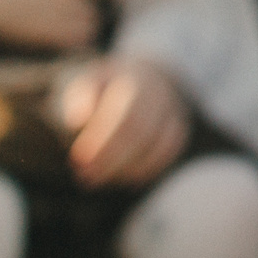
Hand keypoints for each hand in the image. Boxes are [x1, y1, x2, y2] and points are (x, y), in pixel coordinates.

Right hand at [0, 0, 114, 50]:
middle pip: (105, 2)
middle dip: (97, 3)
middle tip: (86, 6)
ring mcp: (63, 13)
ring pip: (93, 23)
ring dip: (86, 23)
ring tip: (72, 22)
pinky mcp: (51, 35)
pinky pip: (78, 41)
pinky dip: (75, 40)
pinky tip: (63, 36)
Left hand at [59, 54, 189, 188]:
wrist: (142, 79)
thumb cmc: (107, 88)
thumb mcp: (90, 83)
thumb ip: (81, 97)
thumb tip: (78, 120)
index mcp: (138, 79)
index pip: (126, 115)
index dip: (104, 141)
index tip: (79, 159)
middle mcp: (161, 94)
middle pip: (142, 132)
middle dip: (112, 158)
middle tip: (84, 175)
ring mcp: (174, 110)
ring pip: (158, 145)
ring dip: (126, 168)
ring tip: (96, 178)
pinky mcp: (179, 129)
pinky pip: (168, 152)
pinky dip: (146, 169)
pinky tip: (123, 179)